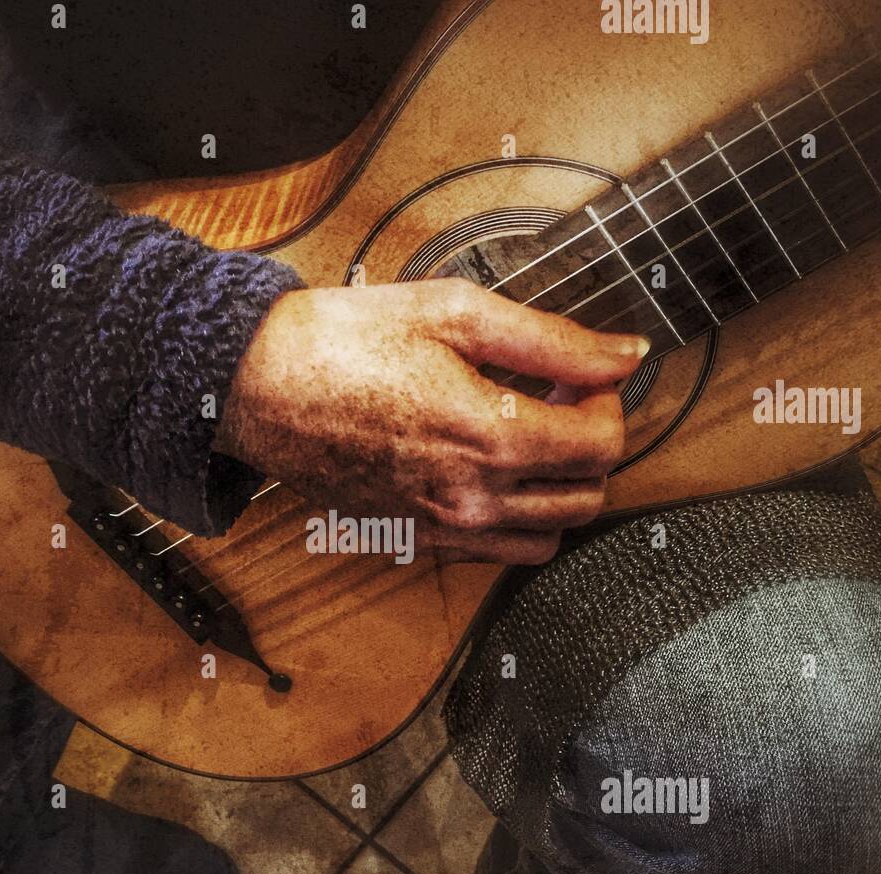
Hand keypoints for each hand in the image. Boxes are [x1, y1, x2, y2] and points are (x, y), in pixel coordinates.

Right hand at [215, 279, 647, 564]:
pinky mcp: (416, 539)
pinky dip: (516, 520)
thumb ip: (553, 339)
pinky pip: (497, 553)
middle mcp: (473, 498)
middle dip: (589, 443)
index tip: (579, 375)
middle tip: (556, 399)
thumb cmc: (343, 341)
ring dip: (559, 489)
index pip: (604, 445)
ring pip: (549, 537)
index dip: (606, 400)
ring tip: (527, 438)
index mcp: (491, 439)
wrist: (257, 386)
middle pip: (587, 496)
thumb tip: (623, 353)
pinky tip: (488, 470)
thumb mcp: (457, 313)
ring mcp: (443, 528)